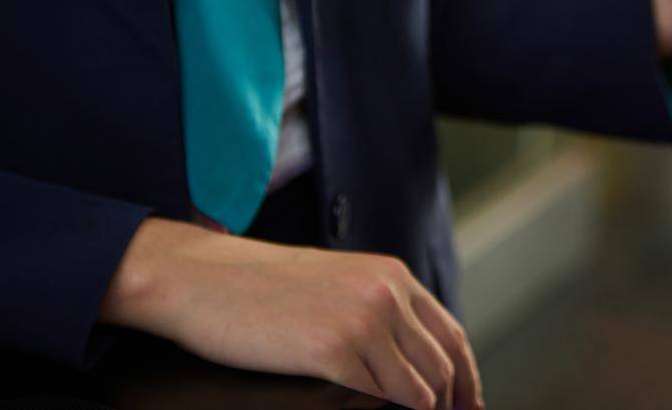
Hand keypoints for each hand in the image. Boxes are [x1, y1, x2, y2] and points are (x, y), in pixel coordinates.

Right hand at [102, 218, 482, 409]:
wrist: (202, 280)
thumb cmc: (259, 287)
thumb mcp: (335, 282)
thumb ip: (377, 307)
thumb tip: (409, 357)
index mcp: (390, 275)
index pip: (451, 334)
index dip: (467, 378)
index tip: (469, 407)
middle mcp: (386, 293)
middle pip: (444, 365)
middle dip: (451, 404)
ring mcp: (363, 321)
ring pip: (420, 388)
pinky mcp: (332, 351)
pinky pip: (381, 398)